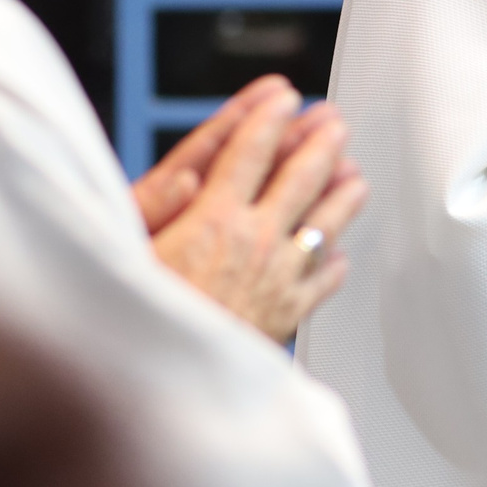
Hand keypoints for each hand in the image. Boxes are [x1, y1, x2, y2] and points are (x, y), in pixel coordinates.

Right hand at [142, 76, 369, 341]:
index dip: (268, 119)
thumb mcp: (129, 254)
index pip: (249, 153)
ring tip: (356, 176)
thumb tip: (187, 175)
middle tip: (334, 122)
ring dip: (342, 194)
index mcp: (214, 220)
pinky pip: (321, 282)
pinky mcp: (289, 316)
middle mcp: (256, 243)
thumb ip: (154, 209)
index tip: (283, 97)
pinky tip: (339, 257)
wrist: (168, 390)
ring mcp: (279, 279)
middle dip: (319, 143)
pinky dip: (333, 263)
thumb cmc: (138, 321)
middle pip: (299, 179)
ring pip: (325, 224)